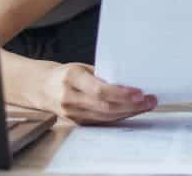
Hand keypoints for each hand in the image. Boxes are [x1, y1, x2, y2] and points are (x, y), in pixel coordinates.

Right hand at [42, 63, 156, 124]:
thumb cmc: (65, 74)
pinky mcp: (77, 122)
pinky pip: (102, 121)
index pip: (99, 90)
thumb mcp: (81, 67)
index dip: (121, 93)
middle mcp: (70, 98)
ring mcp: (73, 113)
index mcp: (71, 78)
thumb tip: (128, 79)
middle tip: (150, 100)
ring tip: (146, 106)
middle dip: (131, 105)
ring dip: (129, 112)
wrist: (41, 87)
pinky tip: (132, 111)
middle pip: (105, 106)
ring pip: (106, 117)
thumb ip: (101, 74)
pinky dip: (119, 117)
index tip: (139, 93)